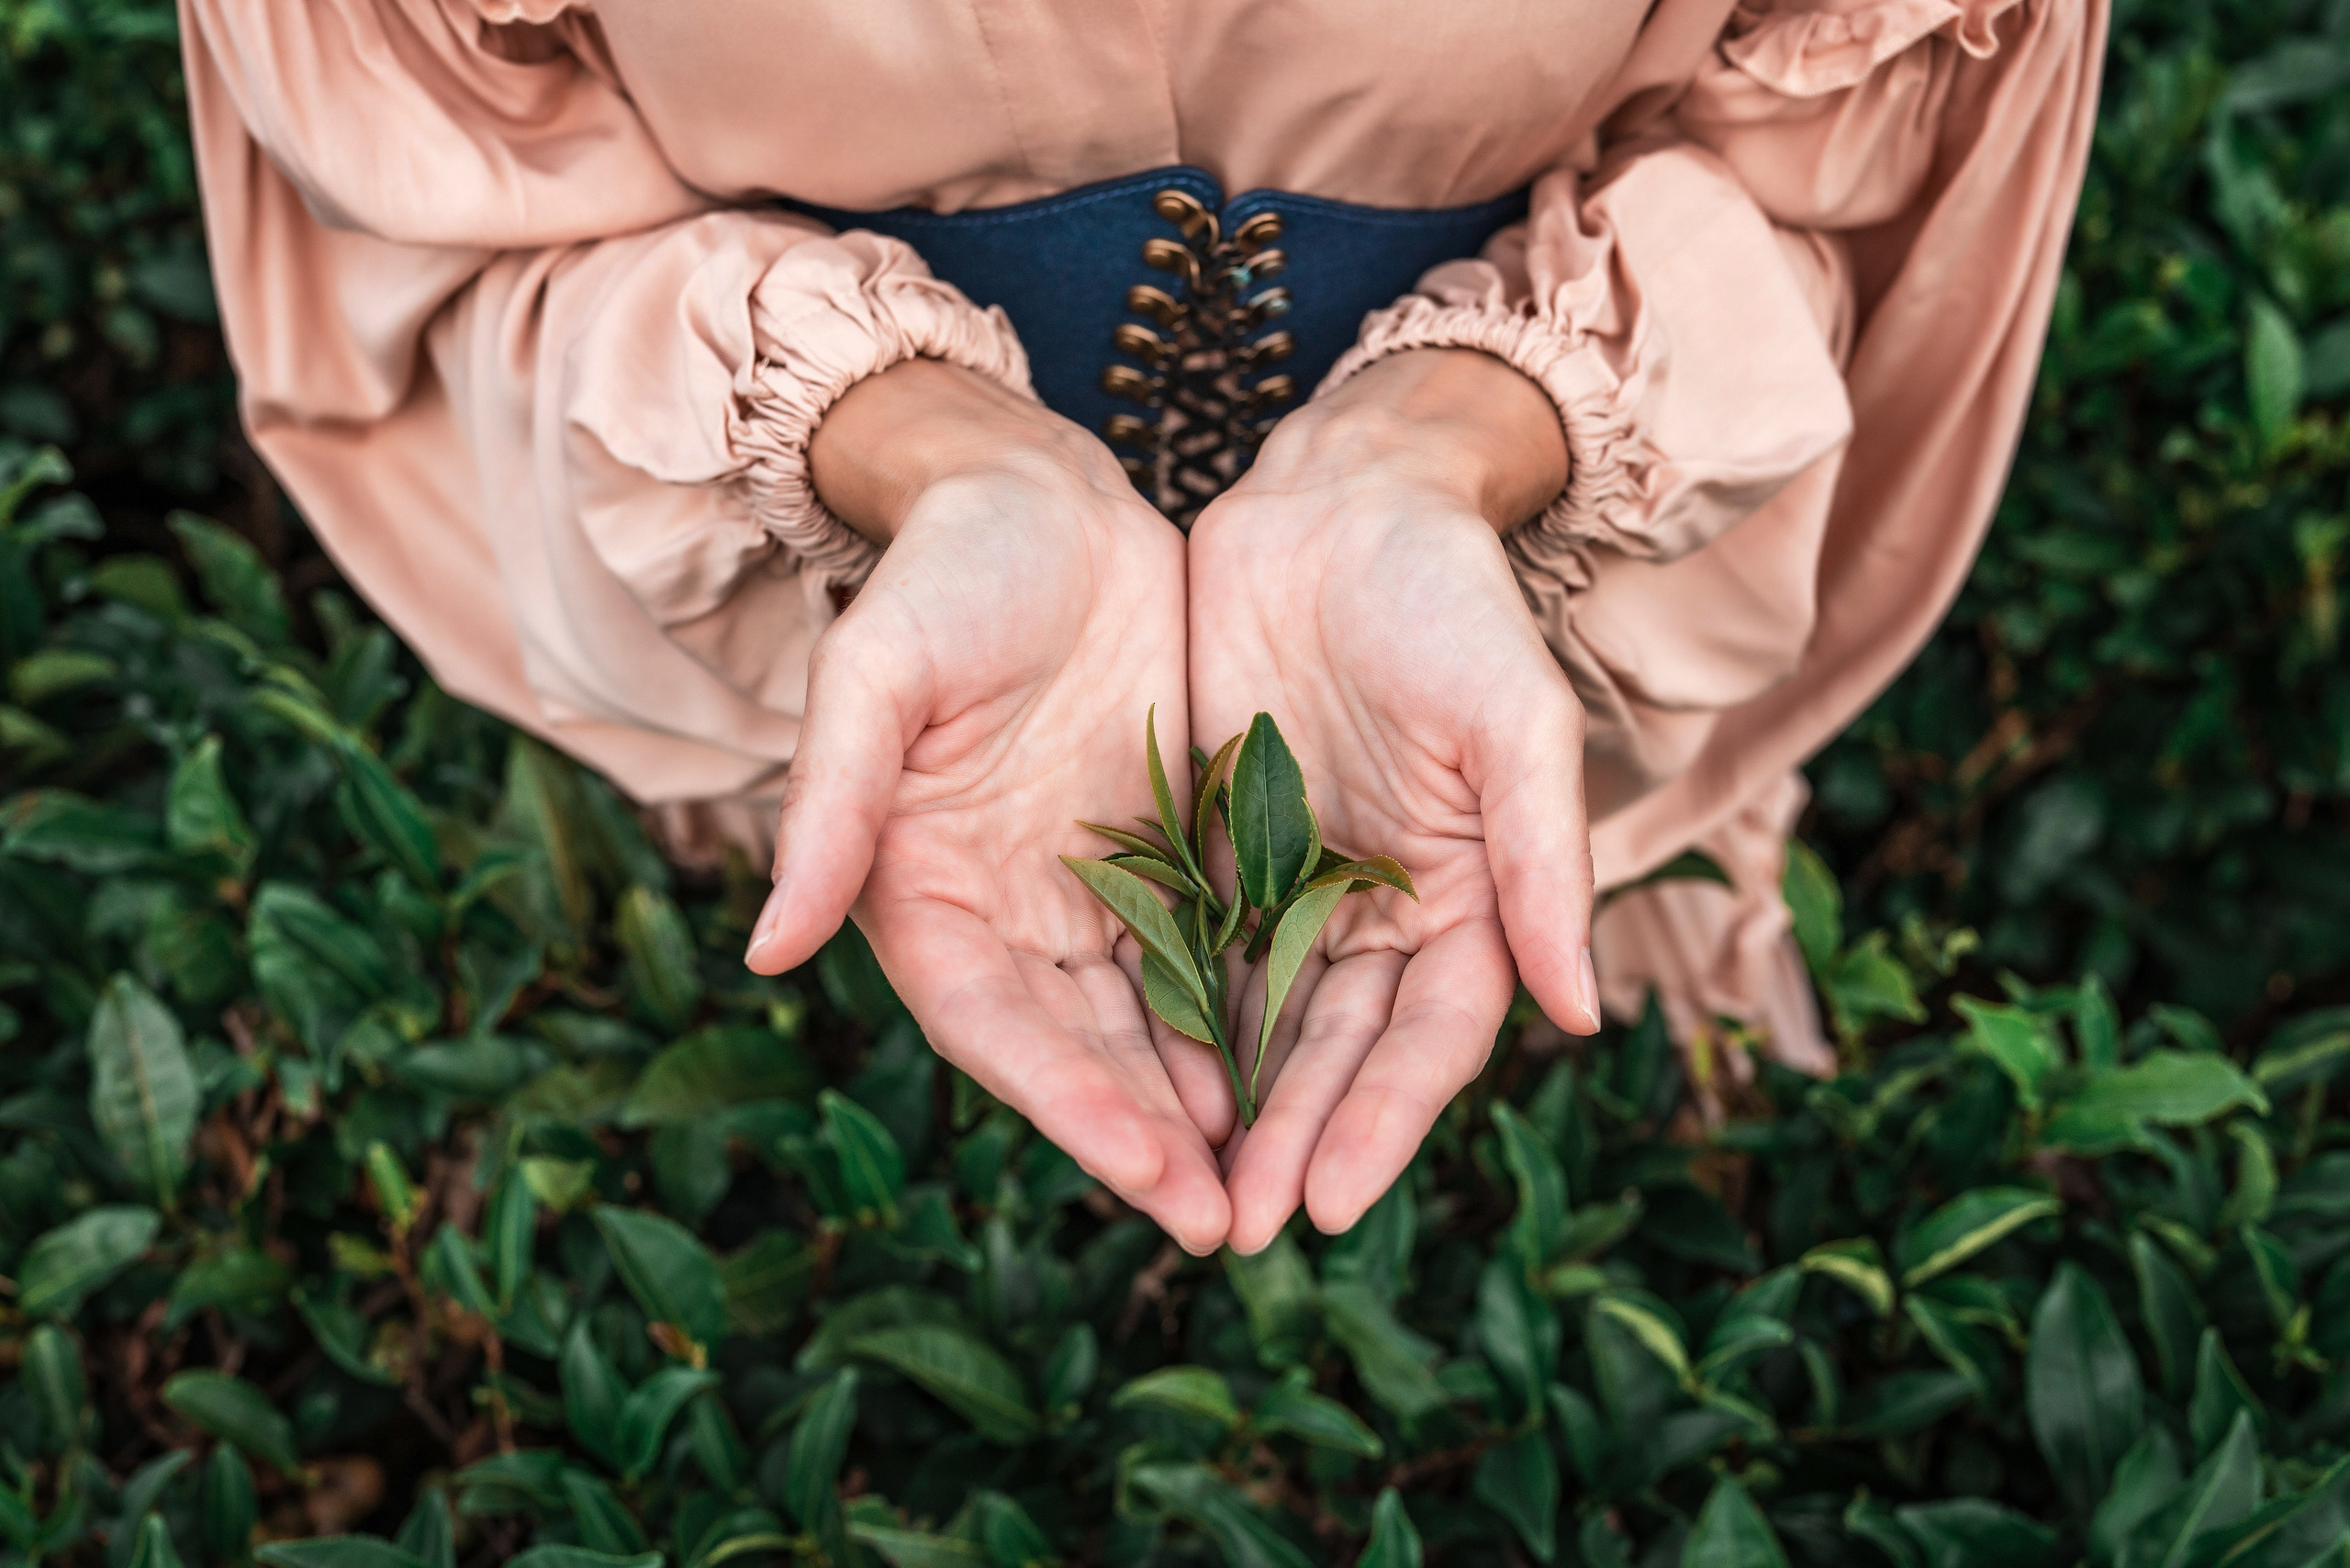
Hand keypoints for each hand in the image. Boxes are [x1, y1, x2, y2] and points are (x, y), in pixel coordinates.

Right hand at [743, 360, 1233, 1251]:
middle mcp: (1003, 914)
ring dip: (1204, 1103)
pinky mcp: (1162, 850)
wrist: (1038, 496)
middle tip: (1226, 1221)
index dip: (1065, 1102)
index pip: (993, 1027)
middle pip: (1078, 1051)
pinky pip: (1209, 950)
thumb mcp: (878, 675)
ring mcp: (1085, 889)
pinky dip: (1248, 1013)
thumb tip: (764, 952)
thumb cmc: (945, 574)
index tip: (1144, 1166)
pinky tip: (1307, 1068)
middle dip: (1149, 1137)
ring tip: (1273, 1178)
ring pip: (1150, 1021)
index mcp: (920, 892)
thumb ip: (833, 810)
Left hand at [1189, 349, 1601, 1252]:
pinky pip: (1182, 946)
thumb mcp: (1511, 722)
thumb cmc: (1448, 603)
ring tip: (1182, 1192)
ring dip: (1224, 1109)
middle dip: (1292, 1141)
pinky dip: (1160, 1018)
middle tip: (1239, 1228)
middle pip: (1336, 1053)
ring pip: (1256, 1021)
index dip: (1385, 1122)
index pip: (1429, 1040)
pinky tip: (1120, 1081)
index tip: (1333, 1199)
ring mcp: (1289, 884)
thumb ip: (1541, 862)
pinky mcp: (1209, 844)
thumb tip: (1578, 1016)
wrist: (1341, 503)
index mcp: (1465, 898)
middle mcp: (1378, 911)